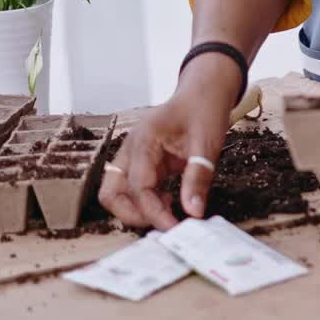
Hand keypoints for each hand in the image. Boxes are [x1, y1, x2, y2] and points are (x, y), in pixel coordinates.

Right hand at [99, 56, 241, 228]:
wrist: (204, 91)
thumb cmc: (204, 109)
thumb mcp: (208, 143)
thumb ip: (198, 177)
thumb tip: (193, 212)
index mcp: (144, 140)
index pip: (139, 187)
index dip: (155, 212)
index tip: (176, 228)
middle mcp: (131, 149)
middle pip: (111, 193)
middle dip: (134, 215)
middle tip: (167, 223)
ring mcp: (133, 156)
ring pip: (117, 193)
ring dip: (138, 209)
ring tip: (170, 211)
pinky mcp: (141, 162)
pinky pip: (133, 189)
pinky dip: (147, 201)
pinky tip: (172, 201)